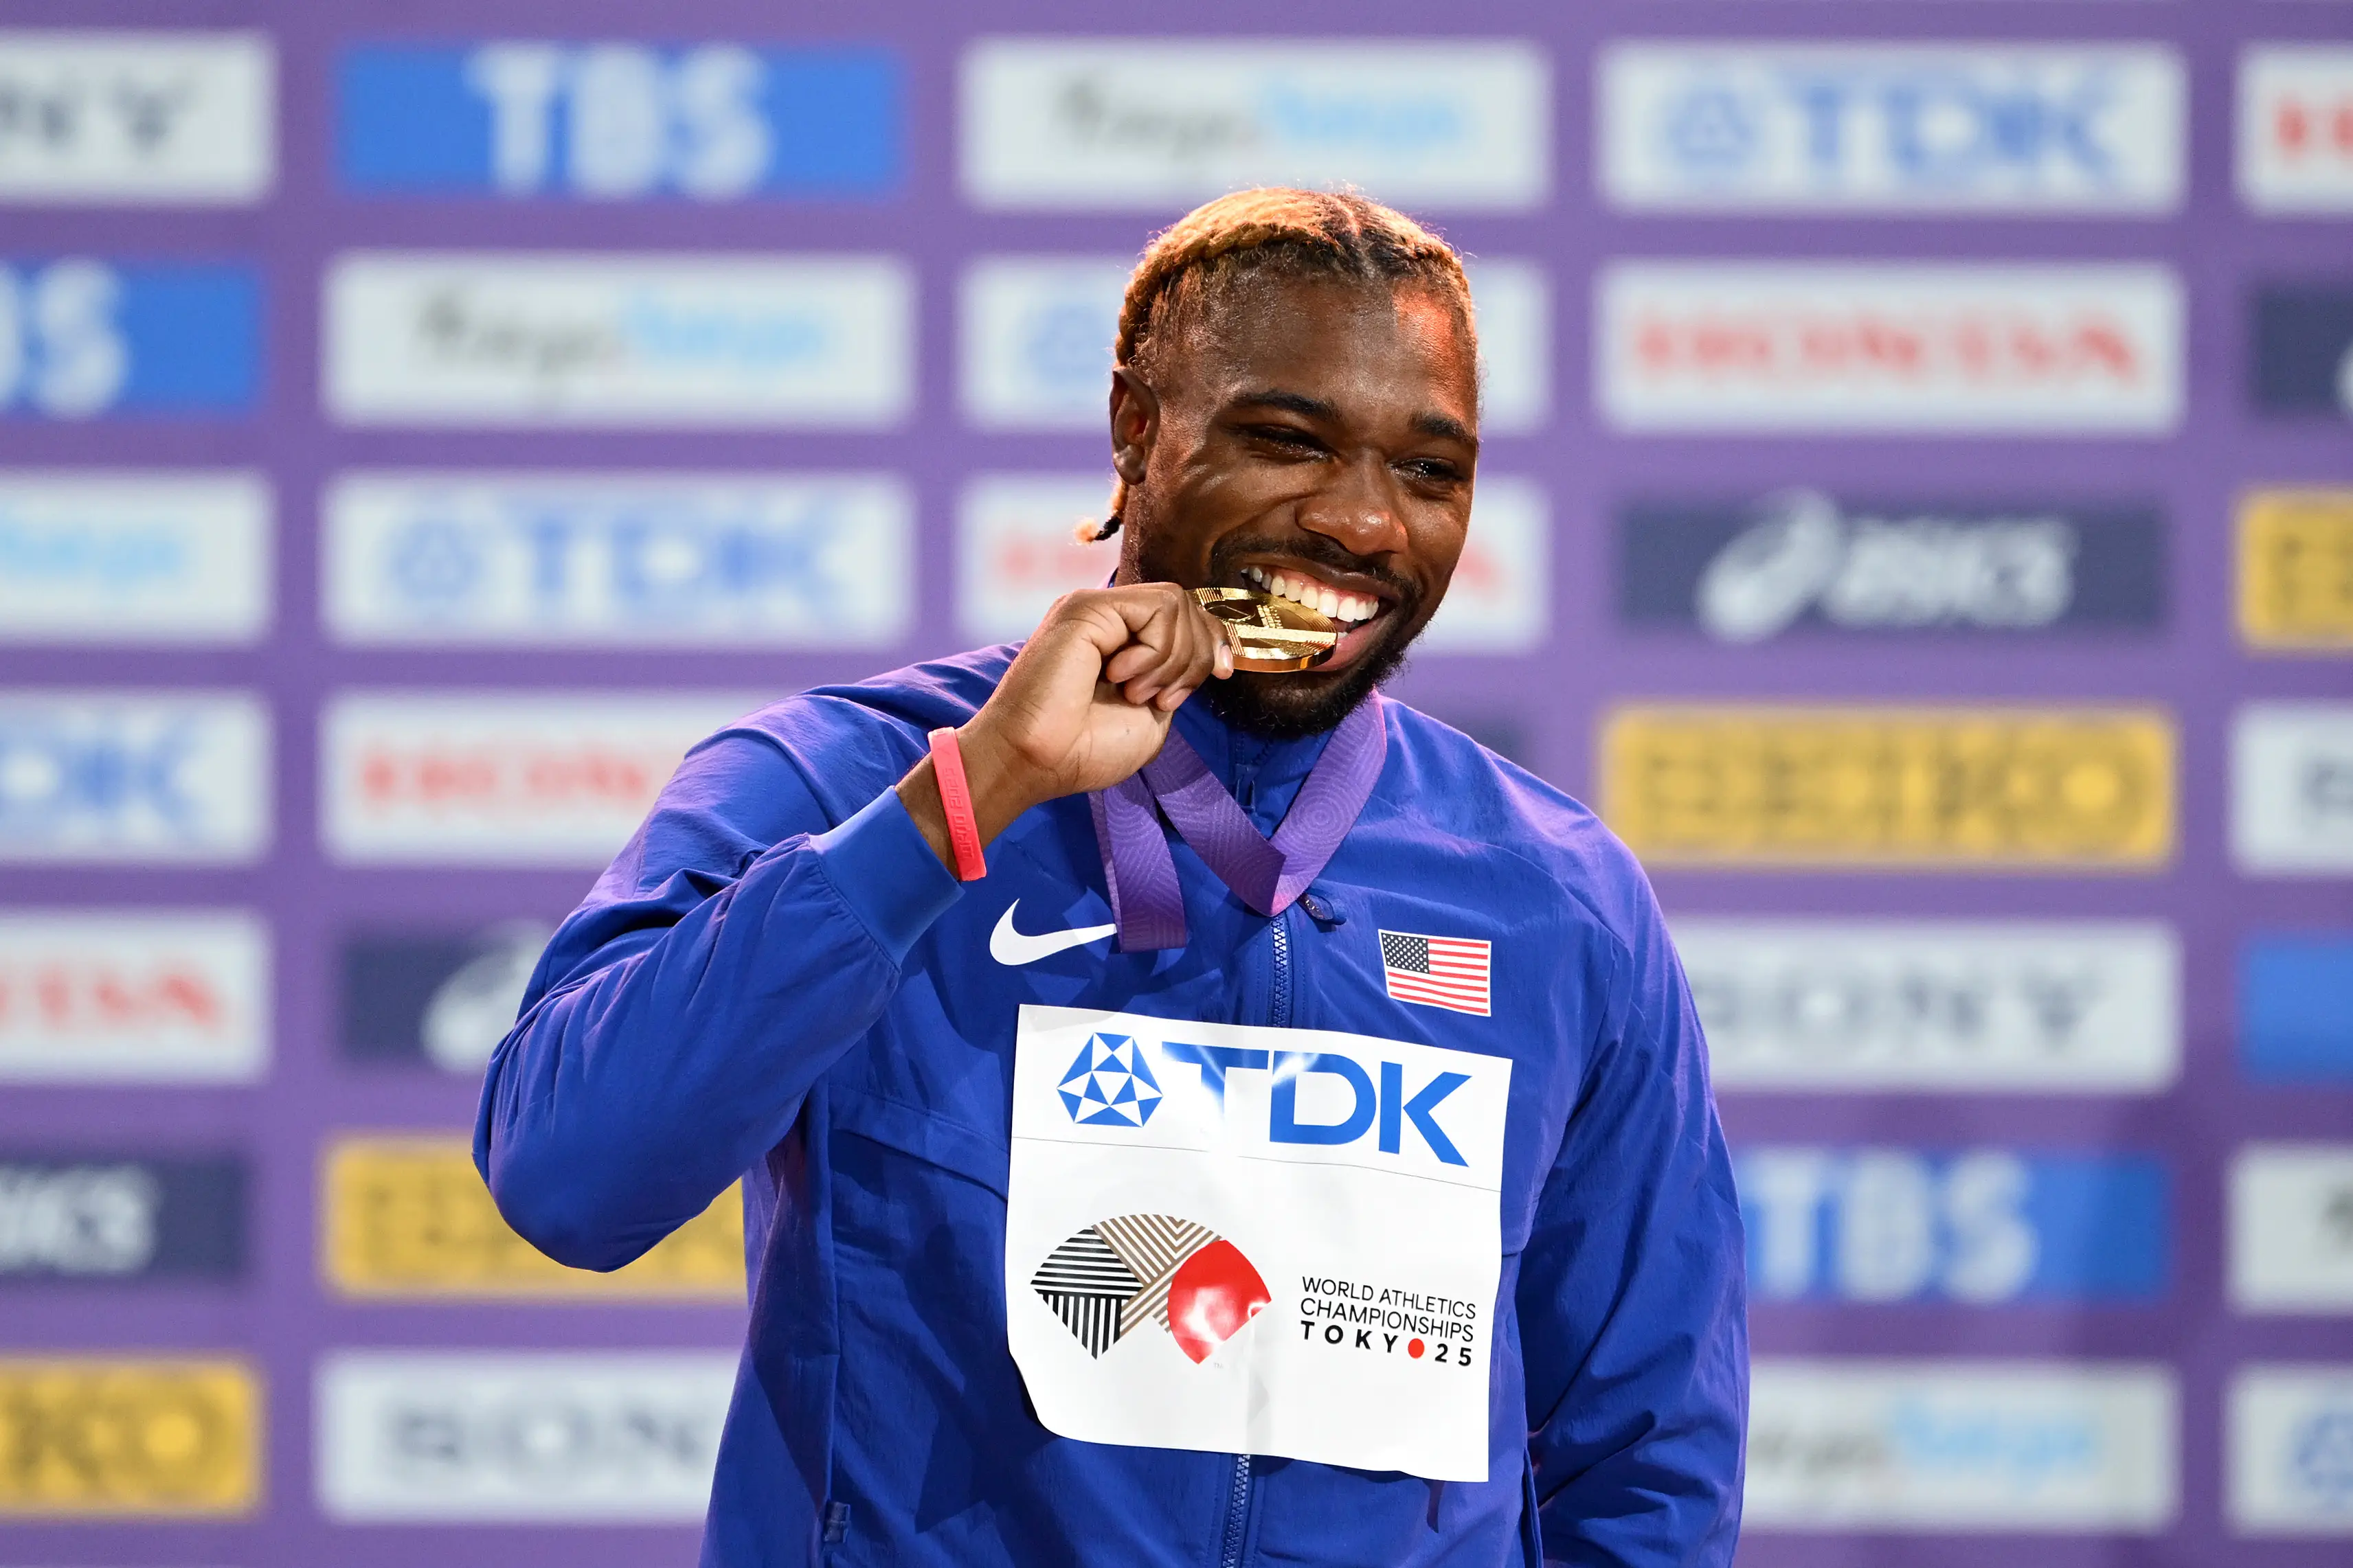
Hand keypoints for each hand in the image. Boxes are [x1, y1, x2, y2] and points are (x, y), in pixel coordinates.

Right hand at [898, 584, 1232, 865]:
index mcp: (1123, 642)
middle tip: (1161, 699)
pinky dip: (1155, 651)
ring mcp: (1097, 608)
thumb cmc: (1083, 750)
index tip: (1222, 674)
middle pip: (1190, 607)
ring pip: (1178, 603)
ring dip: (1173, 659)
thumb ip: (1178, 678)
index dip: (1215, 640)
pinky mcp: (1088, 606)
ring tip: (1133, 691)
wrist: (1037, 759)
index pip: (1187, 617)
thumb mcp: (1153, 717)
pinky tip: (1119, 676)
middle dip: (1197, 657)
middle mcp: (1109, 619)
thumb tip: (1207, 652)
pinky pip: (1158, 608)